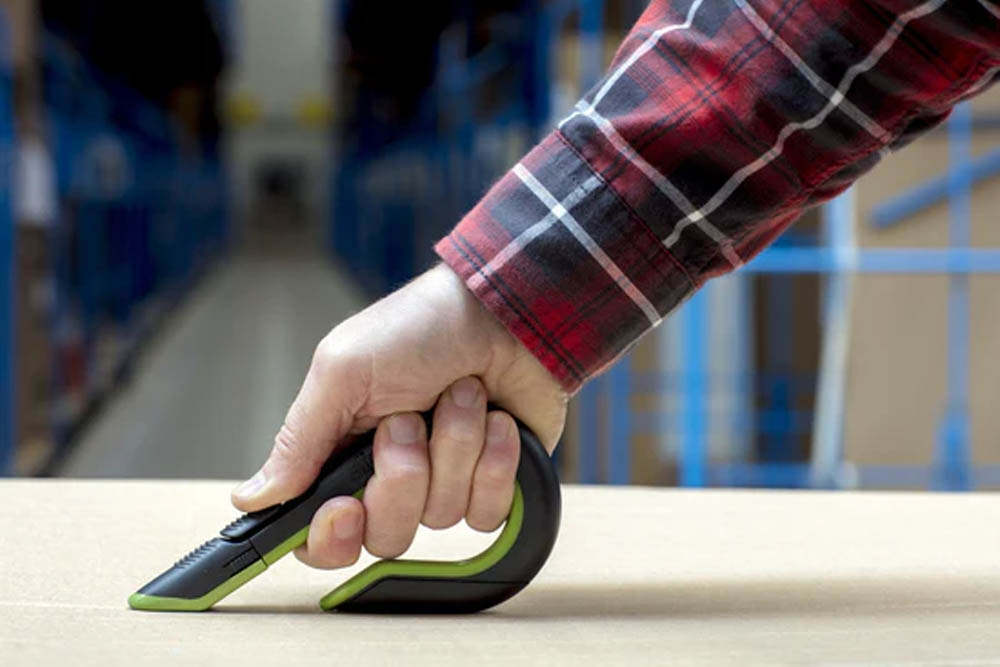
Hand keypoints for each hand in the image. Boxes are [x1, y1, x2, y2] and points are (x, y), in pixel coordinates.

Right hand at [231, 264, 566, 567]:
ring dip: (454, 447)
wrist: (504, 311)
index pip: (322, 533)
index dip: (332, 536)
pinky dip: (494, 460)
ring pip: (440, 518)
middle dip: (402, 473)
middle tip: (410, 418)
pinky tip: (496, 419)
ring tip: (461, 395)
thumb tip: (251, 498)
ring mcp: (445, 482)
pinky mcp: (493, 483)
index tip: (346, 506)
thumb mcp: (344, 370)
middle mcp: (391, 476)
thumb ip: (299, 439)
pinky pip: (487, 511)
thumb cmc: (419, 328)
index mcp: (343, 453)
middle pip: (385, 535)